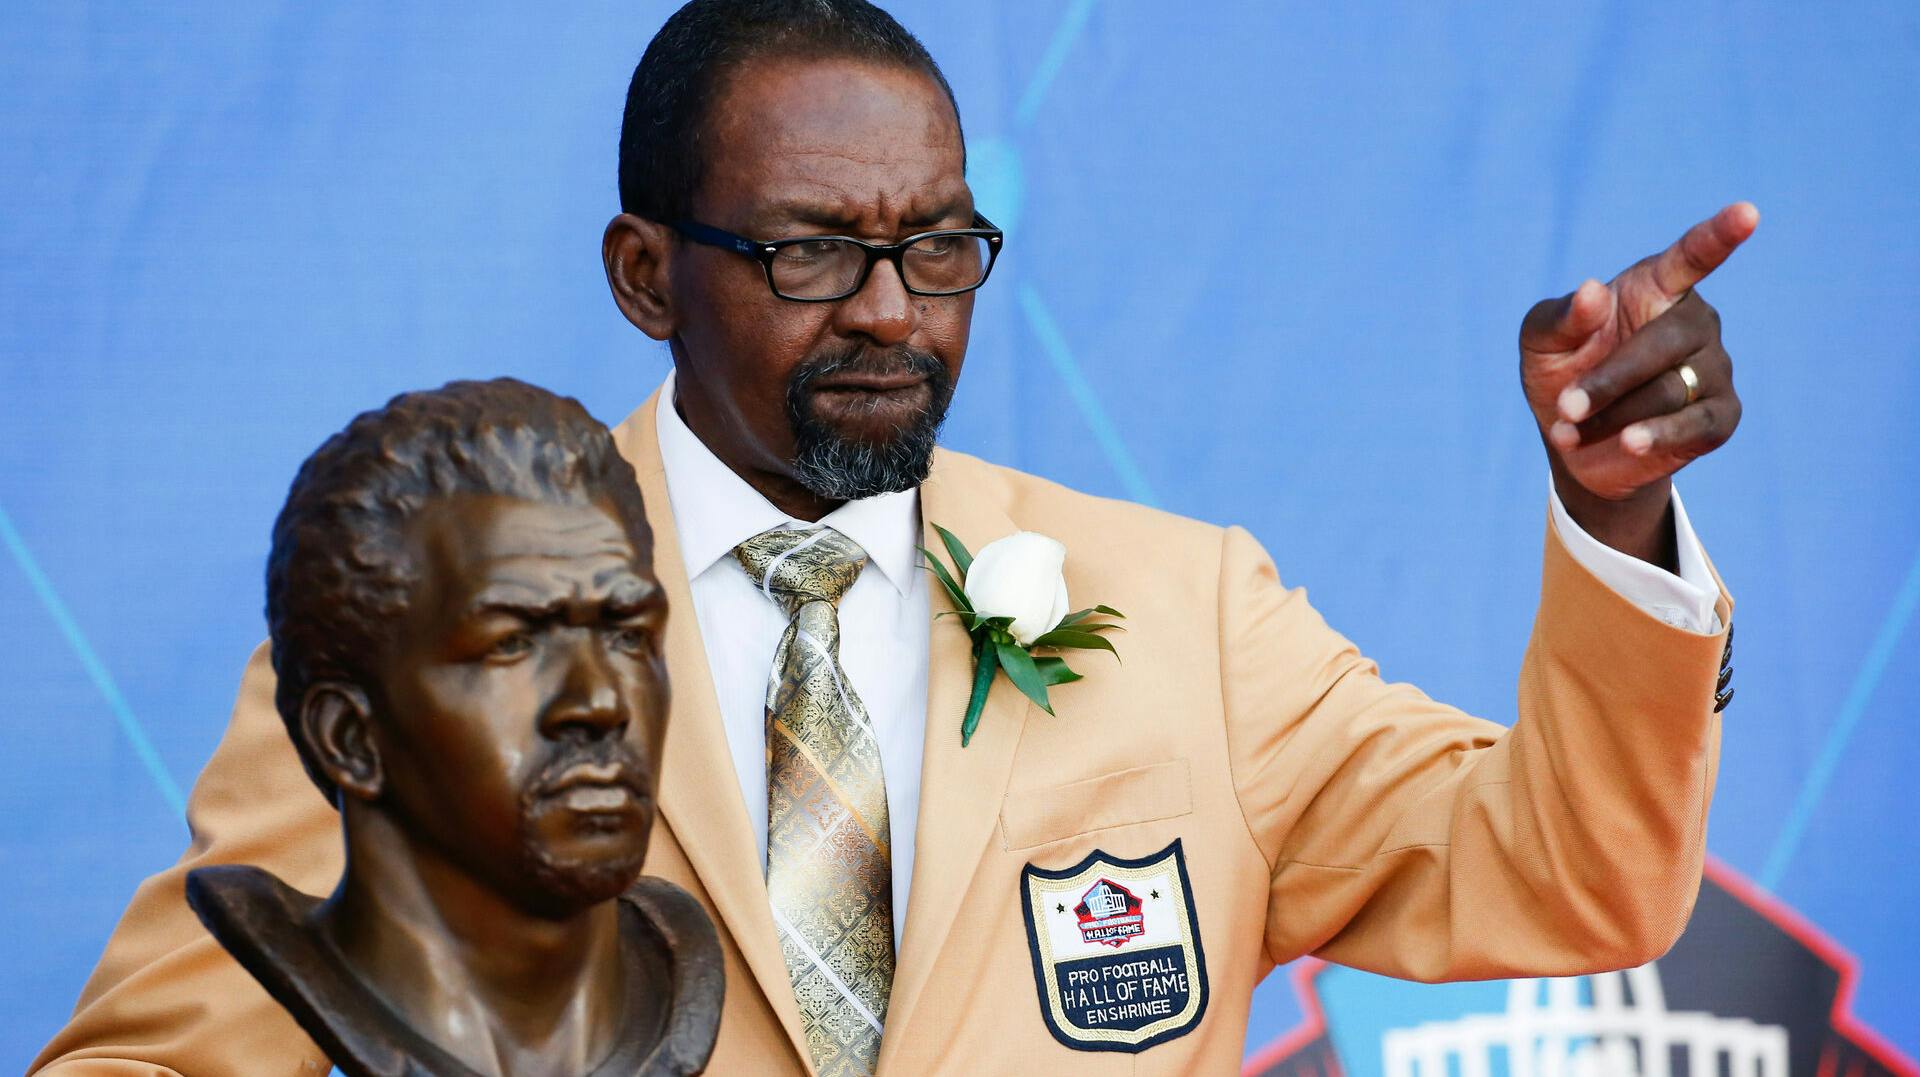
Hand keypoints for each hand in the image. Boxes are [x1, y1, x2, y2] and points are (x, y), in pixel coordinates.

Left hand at [1518, 202, 1757, 562]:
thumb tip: (1592, 291)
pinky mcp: (1721, 415)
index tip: (1747, 213)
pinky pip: (1696, 424)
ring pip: (1670, 391)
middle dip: (1609, 381)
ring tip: (1572, 429)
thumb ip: (1561, 316)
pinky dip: (1658, 436)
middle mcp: (1694, 321)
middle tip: (1566, 407)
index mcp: (1656, 287)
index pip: (1692, 256)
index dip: (1719, 235)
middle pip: (1664, 344)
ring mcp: (1714, 368)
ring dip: (1613, 415)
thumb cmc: (1561, 372)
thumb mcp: (1541, 342)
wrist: (1574, 442)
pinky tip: (1630, 443)